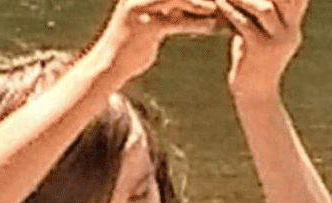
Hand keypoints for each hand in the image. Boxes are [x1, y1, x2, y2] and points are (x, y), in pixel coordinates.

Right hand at [93, 0, 221, 84]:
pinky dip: (196, 23)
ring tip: (222, 8)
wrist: (109, 66)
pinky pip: (176, 22)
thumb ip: (174, 13)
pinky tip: (213, 26)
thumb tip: (201, 11)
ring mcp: (142, 7)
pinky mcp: (146, 26)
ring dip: (203, 3)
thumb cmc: (133, 45)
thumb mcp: (156, 24)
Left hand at [214, 0, 308, 100]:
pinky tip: (218, 1)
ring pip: (263, 7)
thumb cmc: (254, 62)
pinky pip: (244, 24)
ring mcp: (276, 42)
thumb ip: (263, 10)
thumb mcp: (262, 34)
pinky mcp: (259, 52)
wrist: (254, 97)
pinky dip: (230, 9)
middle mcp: (290, 31)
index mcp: (293, 25)